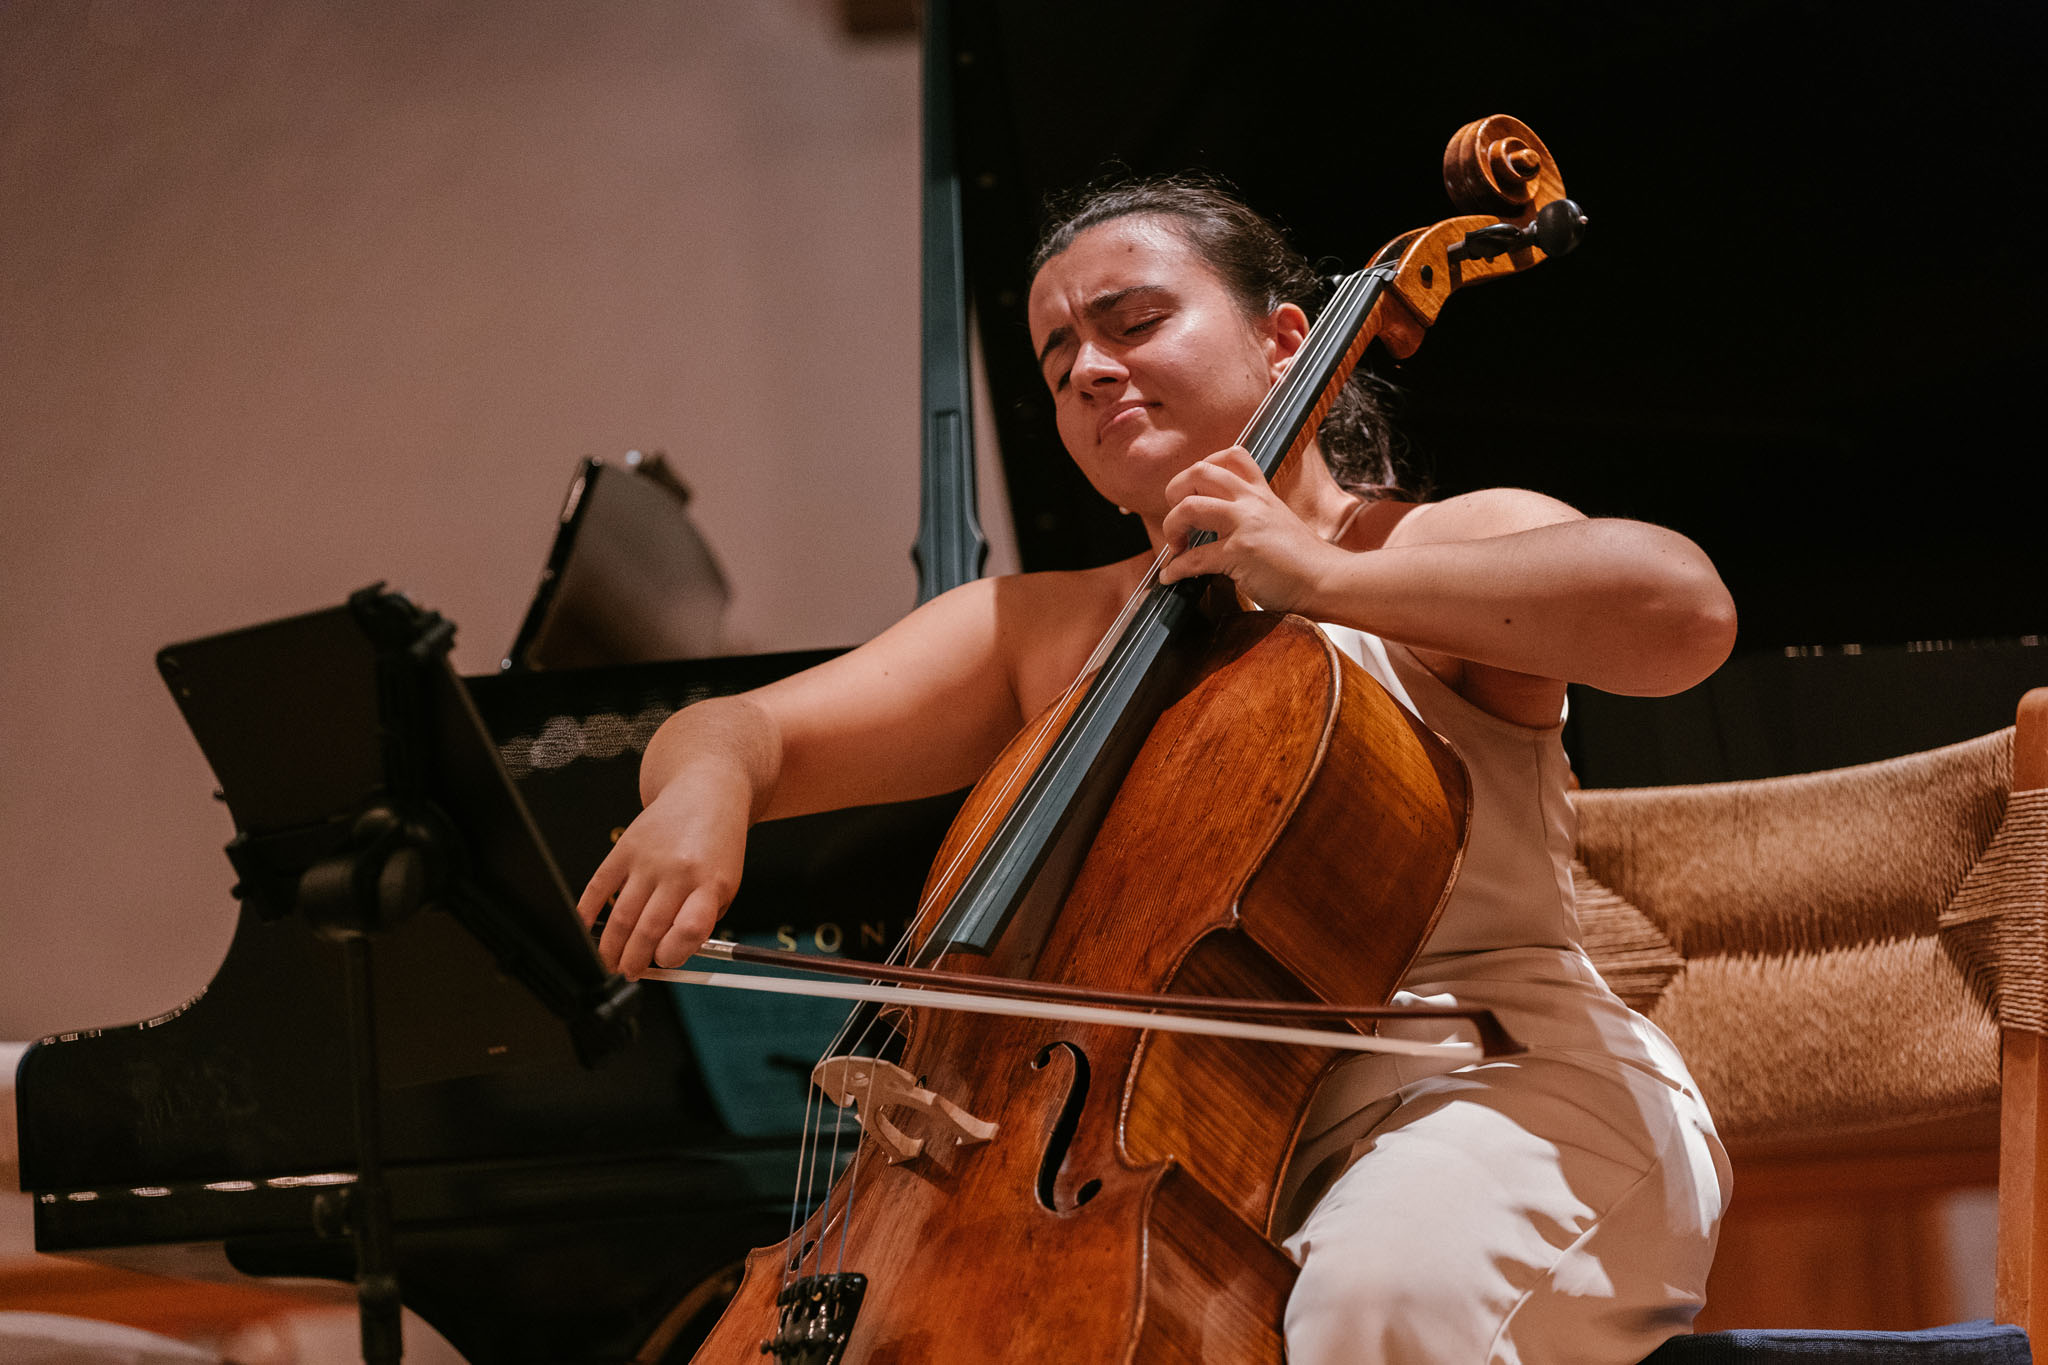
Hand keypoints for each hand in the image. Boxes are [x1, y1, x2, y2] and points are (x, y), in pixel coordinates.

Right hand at [575, 772, 750, 979]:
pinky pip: (600, 886)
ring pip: (621, 916)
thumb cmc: (718, 845)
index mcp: (710, 883)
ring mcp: (649, 859)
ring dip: (610, 946)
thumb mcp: (727, 884)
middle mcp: (679, 871)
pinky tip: (585, 928)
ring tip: (609, 960)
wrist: (708, 791)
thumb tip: (666, 956)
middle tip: (627, 972)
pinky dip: (588, 912)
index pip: (689, 929)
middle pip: (648, 929)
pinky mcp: (625, 847)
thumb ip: (702, 919)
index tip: (663, 963)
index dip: (672, 955)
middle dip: (634, 961)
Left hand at [1156, 447, 1341, 612]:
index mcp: (1262, 493)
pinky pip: (1193, 558)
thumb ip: (1253, 519)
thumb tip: (1220, 532)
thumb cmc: (1305, 562)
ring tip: (1175, 546)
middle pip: (1199, 471)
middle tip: (1178, 515)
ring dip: (1171, 527)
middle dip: (1176, 490)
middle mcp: (1251, 502)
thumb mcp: (1279, 524)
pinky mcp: (1239, 553)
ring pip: (1188, 508)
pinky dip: (1175, 569)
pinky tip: (1171, 577)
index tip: (1195, 490)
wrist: (1328, 580)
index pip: (1231, 455)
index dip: (1204, 466)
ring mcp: (1245, 525)